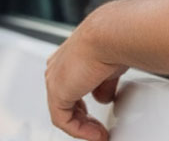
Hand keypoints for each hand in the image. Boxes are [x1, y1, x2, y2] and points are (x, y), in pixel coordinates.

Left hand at [45, 17, 126, 140]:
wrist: (109, 36)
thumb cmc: (113, 41)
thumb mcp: (109, 65)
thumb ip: (103, 83)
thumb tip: (104, 97)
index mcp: (69, 56)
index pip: (72, 84)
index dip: (84, 103)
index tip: (99, 114)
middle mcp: (58, 66)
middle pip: (66, 99)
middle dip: (83, 116)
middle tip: (99, 128)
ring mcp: (54, 78)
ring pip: (63, 111)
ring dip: (83, 126)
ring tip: (99, 134)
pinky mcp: (56, 92)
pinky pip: (64, 120)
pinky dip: (81, 131)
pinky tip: (96, 134)